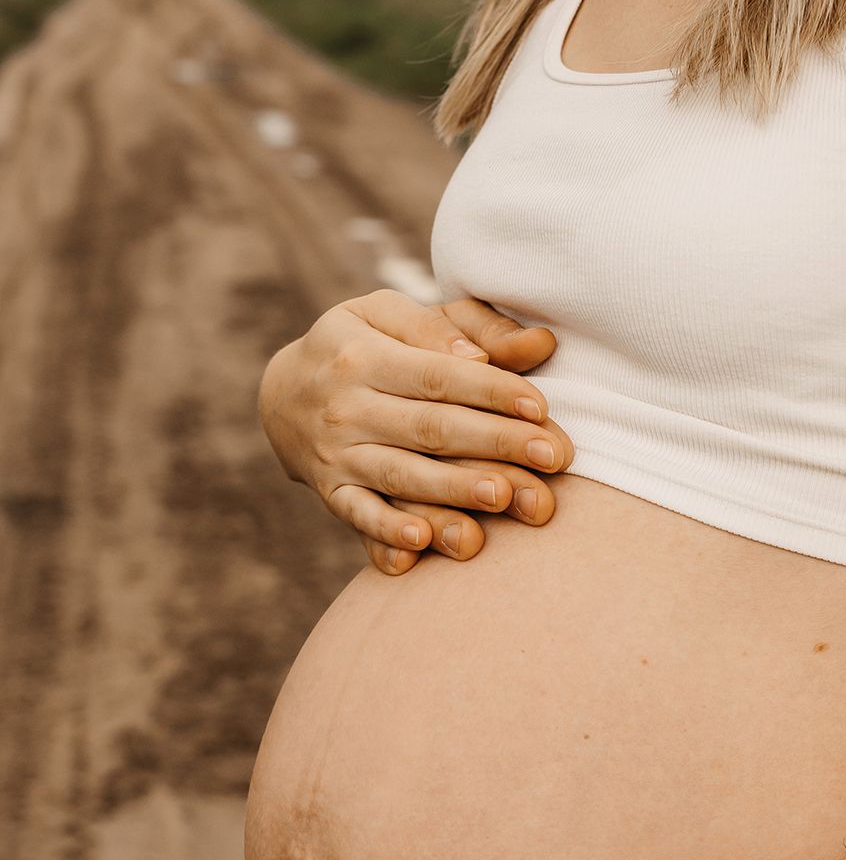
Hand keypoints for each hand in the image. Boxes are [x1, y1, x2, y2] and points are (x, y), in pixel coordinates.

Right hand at [259, 290, 574, 575]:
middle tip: (549, 458)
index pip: (437, 375)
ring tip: (503, 498)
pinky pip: (359, 515)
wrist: (282, 396)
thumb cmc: (360, 347)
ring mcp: (336, 455)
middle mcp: (347, 407)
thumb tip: (537, 344)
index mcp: (364, 355)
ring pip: (402, 475)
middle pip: (430, 427)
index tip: (540, 407)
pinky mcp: (331, 494)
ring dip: (454, 490)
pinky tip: (420, 543)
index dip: (490, 391)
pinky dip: (385, 532)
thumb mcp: (392, 316)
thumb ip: (462, 326)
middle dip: (493, 443)